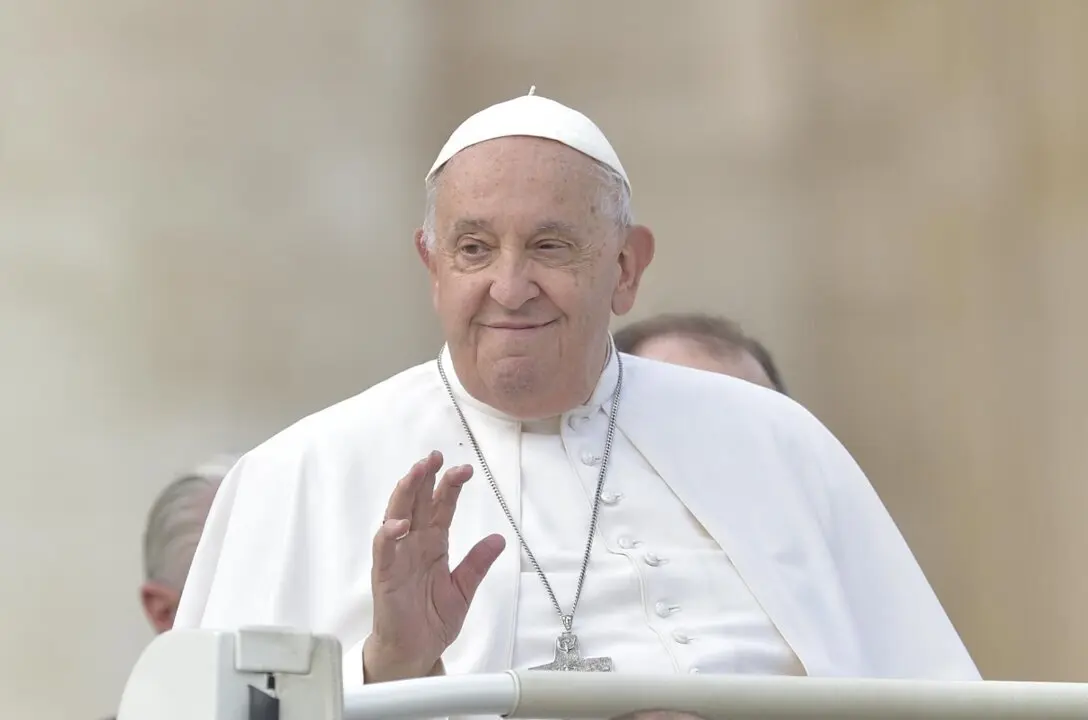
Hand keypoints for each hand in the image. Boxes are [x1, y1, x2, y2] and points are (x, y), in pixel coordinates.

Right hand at [363, 450, 505, 682]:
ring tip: (416, 472)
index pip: (440, 507)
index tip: (465, 469)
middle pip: (417, 503)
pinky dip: (389, 535)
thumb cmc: (432, 620)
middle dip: (425, 477)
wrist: (415, 652)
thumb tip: (499, 539)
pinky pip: (384, 551)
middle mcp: (414, 545)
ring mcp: (397, 558)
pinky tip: (399, 523)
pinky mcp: (385, 577)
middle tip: (435, 456)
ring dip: (405, 493)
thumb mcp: (464, 589)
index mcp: (433, 544)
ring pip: (397, 516)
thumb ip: (477, 563)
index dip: (450, 486)